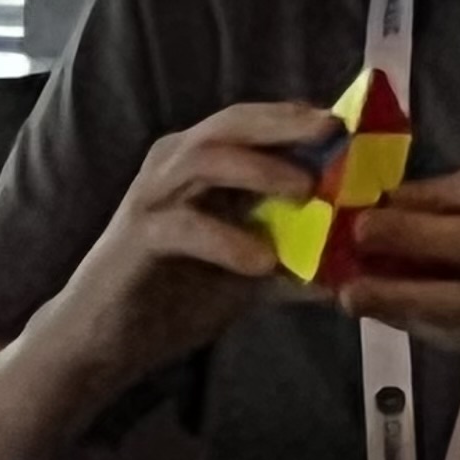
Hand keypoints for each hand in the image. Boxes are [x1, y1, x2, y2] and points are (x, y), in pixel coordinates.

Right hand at [30, 103, 336, 398]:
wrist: (105, 341)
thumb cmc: (174, 298)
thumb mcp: (246, 278)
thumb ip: (294, 264)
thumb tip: (354, 268)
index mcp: (199, 162)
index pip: (252, 124)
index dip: (298, 118)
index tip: (349, 123)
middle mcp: (173, 164)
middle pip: (231, 125)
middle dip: (284, 124)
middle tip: (333, 130)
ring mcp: (153, 196)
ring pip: (206, 160)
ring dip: (259, 169)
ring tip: (305, 188)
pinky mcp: (138, 235)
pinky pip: (186, 227)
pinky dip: (227, 239)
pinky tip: (263, 260)